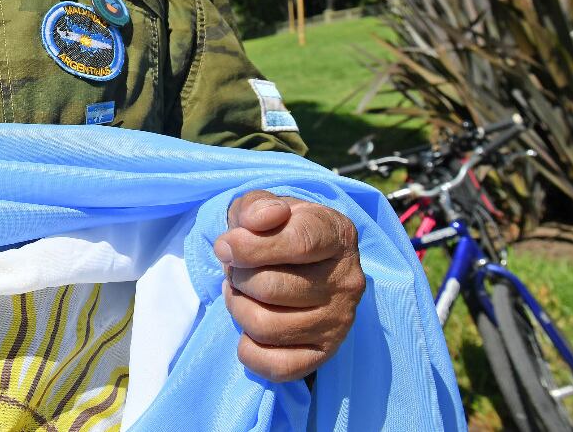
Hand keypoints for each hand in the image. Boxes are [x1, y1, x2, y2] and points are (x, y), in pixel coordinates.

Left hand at [215, 190, 364, 382]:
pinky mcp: (326, 353)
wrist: (298, 259)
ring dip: (238, 308)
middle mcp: (347, 280)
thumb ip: (255, 206)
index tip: (224, 246)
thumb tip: (255, 221)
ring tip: (242, 293)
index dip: (250, 247)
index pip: (297, 243)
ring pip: (266, 327)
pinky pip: (277, 367)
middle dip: (237, 277)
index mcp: (337, 234)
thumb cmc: (276, 229)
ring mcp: (340, 321)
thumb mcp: (262, 206)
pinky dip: (249, 350)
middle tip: (236, 270)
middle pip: (270, 288)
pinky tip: (249, 329)